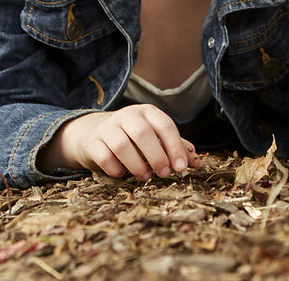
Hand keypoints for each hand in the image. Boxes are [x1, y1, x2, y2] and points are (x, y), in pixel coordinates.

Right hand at [38, 105, 198, 180]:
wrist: (94, 134)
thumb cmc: (132, 137)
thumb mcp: (155, 137)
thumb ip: (175, 148)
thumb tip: (196, 163)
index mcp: (147, 112)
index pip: (165, 125)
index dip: (175, 147)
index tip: (181, 167)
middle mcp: (127, 115)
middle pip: (143, 133)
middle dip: (156, 156)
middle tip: (164, 174)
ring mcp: (108, 127)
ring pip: (122, 145)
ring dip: (137, 165)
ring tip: (145, 177)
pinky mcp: (92, 141)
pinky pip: (104, 156)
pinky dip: (115, 168)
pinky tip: (122, 173)